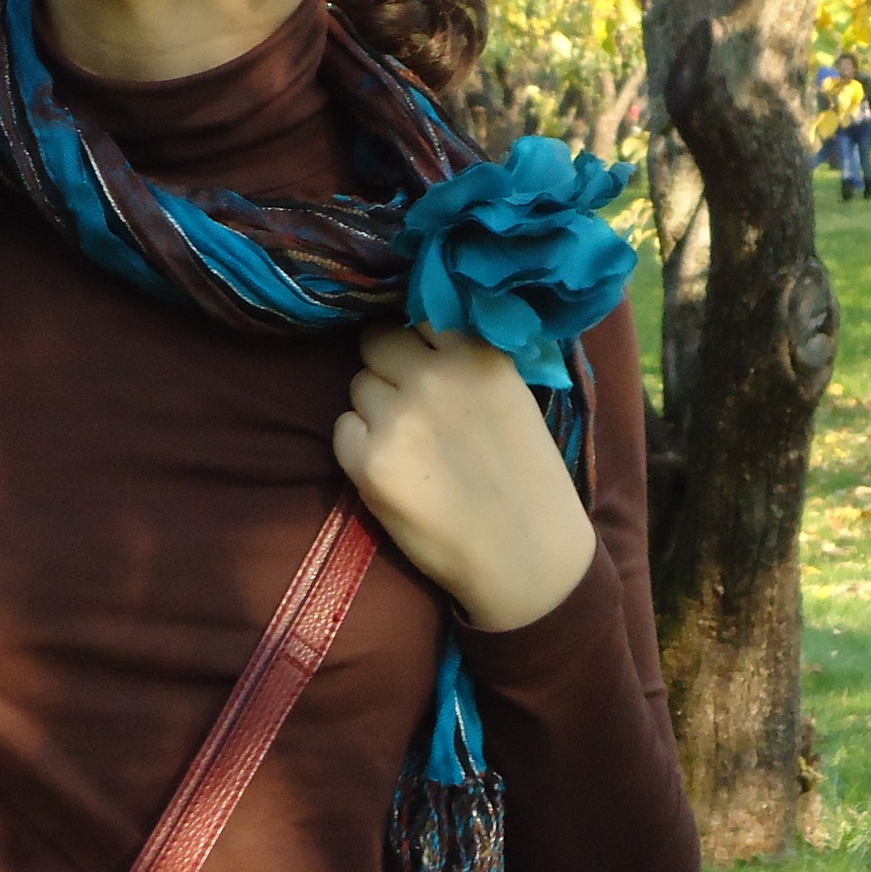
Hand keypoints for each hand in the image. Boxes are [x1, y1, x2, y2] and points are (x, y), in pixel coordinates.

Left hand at [334, 324, 596, 631]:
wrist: (528, 557)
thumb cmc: (527, 478)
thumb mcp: (512, 396)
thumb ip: (468, 360)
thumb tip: (419, 334)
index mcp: (478, 354)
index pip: (419, 314)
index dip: (418, 339)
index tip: (425, 360)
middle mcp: (435, 376)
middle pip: (377, 343)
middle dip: (387, 366)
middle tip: (408, 402)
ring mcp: (398, 417)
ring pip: (358, 386)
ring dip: (374, 408)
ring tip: (409, 444)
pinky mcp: (370, 461)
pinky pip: (342, 430)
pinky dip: (358, 446)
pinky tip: (392, 470)